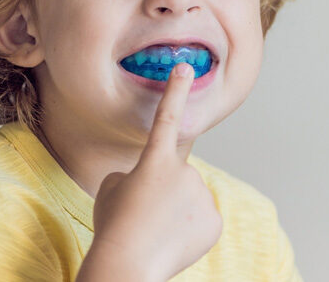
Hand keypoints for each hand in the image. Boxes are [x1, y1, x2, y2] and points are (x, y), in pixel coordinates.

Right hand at [91, 63, 222, 280]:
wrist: (128, 268)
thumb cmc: (114, 225)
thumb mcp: (113, 189)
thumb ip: (135, 174)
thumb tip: (152, 179)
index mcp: (155, 160)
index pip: (166, 116)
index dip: (175, 89)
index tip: (185, 66)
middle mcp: (185, 172)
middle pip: (175, 172)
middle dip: (163, 186)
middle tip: (146, 212)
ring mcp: (202, 196)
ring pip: (189, 194)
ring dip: (176, 206)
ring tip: (157, 228)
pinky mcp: (215, 221)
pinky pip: (201, 215)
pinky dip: (190, 225)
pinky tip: (174, 239)